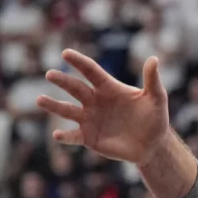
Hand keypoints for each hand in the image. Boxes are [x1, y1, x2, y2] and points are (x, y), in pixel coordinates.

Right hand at [37, 49, 170, 165]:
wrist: (153, 144)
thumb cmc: (155, 118)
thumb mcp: (157, 98)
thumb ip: (152, 80)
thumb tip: (154, 59)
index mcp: (109, 88)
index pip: (92, 72)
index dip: (80, 62)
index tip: (66, 53)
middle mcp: (95, 101)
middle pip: (76, 88)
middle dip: (63, 81)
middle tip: (50, 74)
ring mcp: (89, 119)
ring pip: (67, 110)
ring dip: (54, 105)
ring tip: (40, 99)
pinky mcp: (88, 137)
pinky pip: (73, 135)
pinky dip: (65, 136)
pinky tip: (57, 134)